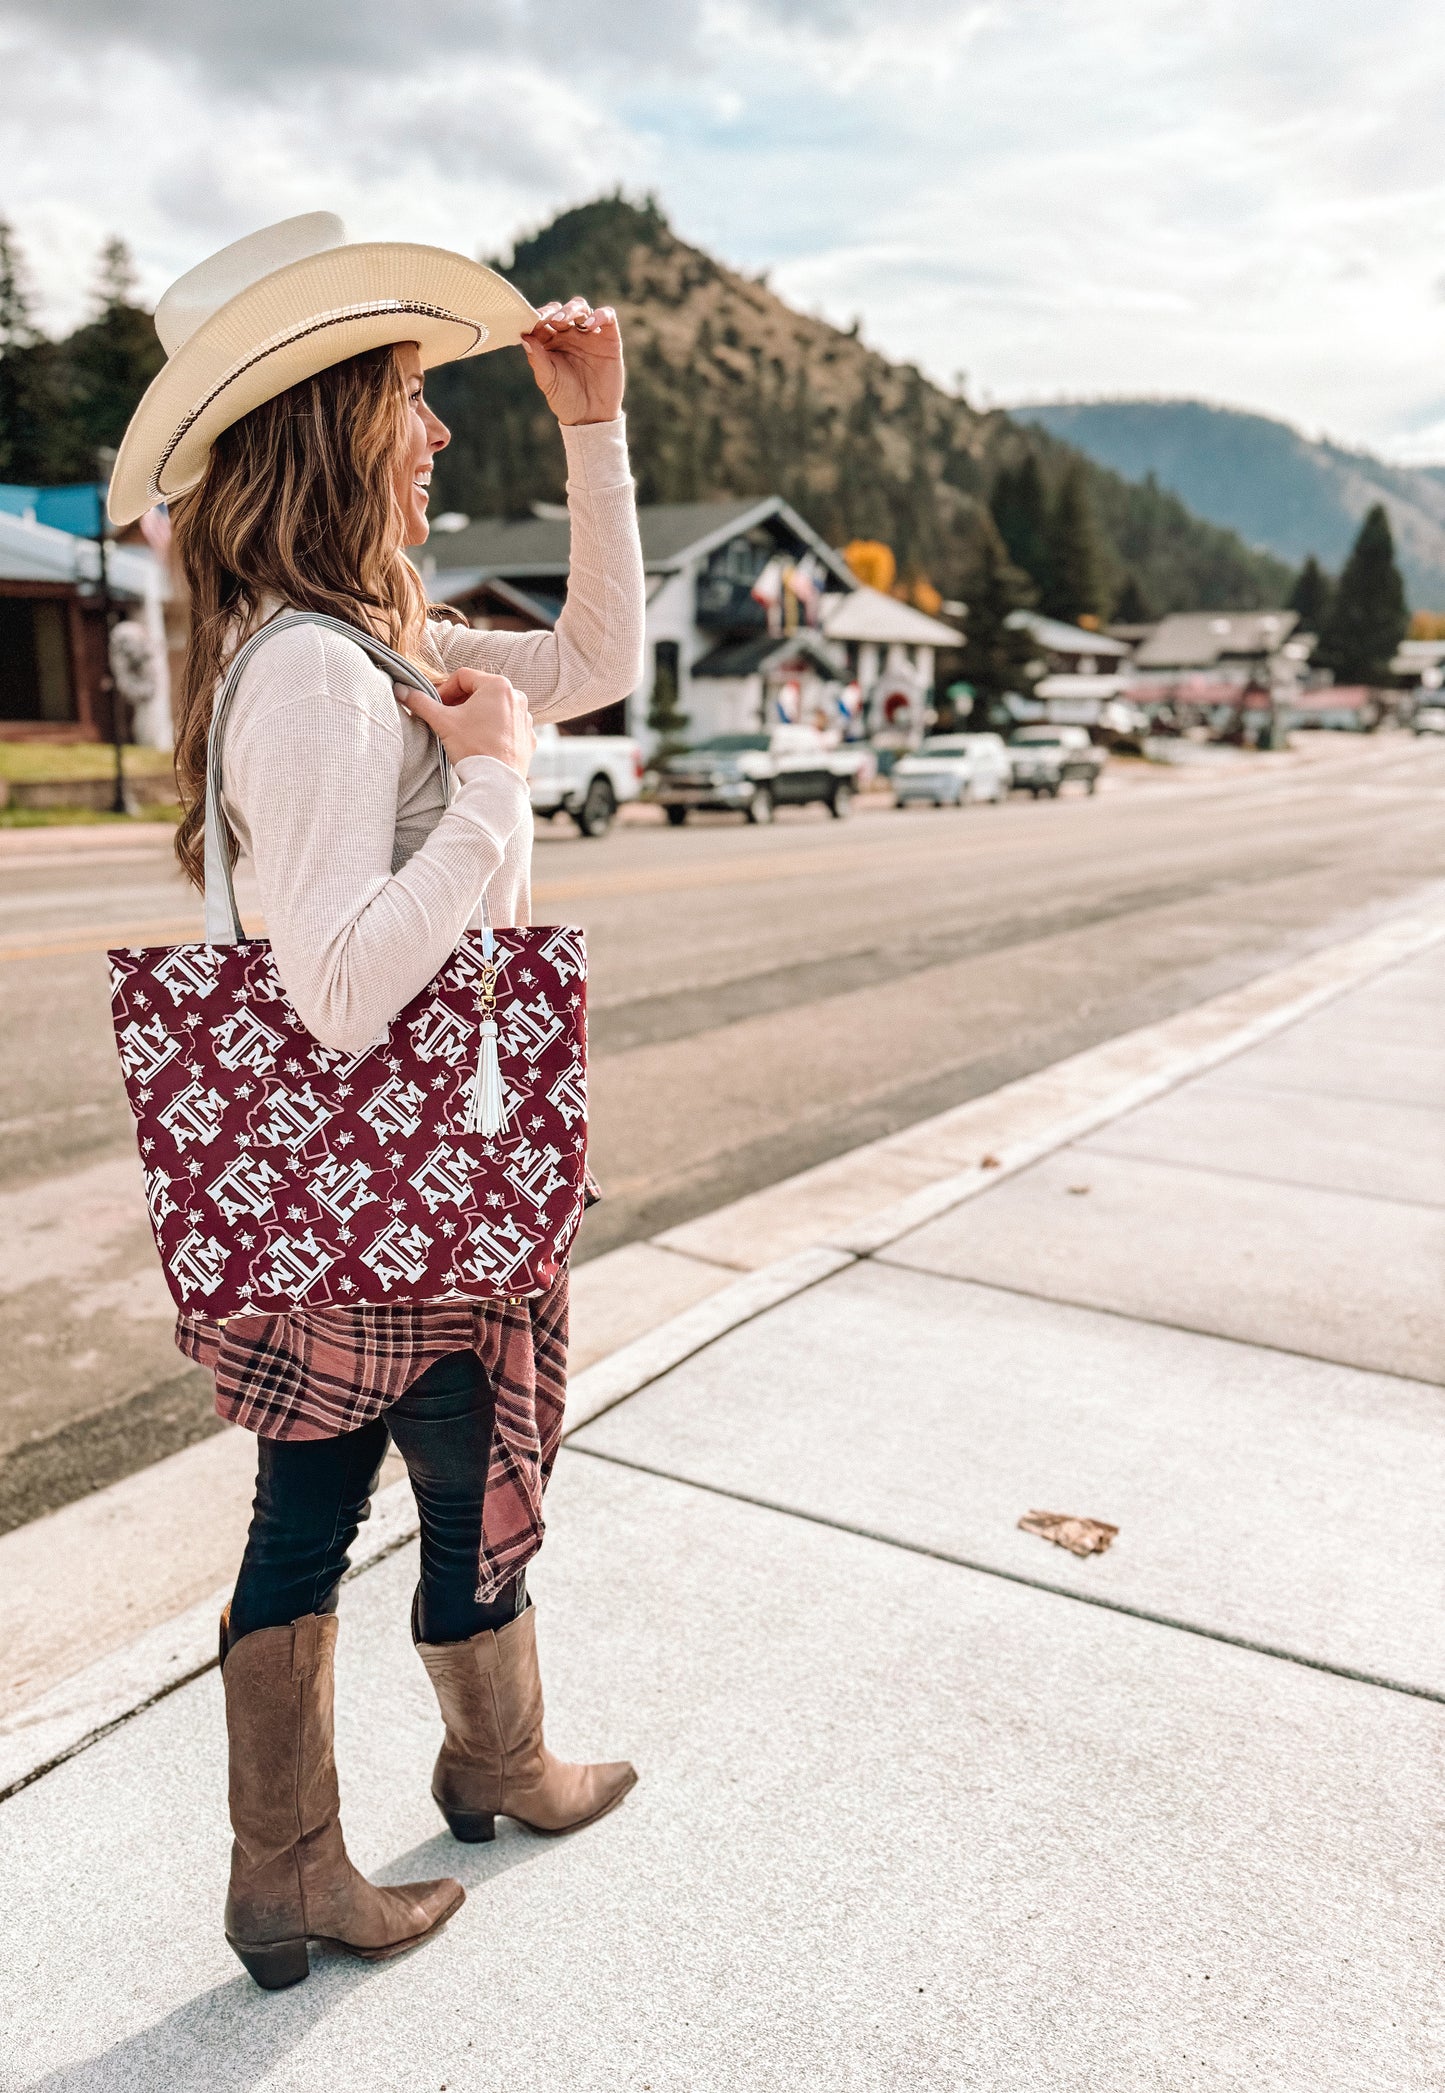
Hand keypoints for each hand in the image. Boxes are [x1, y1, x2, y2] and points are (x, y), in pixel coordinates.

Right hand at [401, 668, 535, 776]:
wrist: (496, 782)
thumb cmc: (472, 748)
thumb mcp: (442, 722)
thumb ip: (420, 702)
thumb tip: (401, 690)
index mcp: (498, 686)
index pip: (463, 676)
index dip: (444, 689)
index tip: (435, 706)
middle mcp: (516, 697)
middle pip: (479, 691)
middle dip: (460, 702)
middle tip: (447, 718)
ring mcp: (525, 717)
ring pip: (494, 708)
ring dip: (476, 715)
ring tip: (463, 732)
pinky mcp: (528, 737)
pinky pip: (506, 726)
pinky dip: (493, 730)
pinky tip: (481, 743)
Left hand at [521, 297, 624, 425]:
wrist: (591, 417)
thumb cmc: (566, 399)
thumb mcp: (548, 380)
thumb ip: (537, 358)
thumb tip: (524, 337)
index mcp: (551, 341)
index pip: (542, 320)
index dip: (536, 317)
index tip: (530, 321)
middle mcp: (569, 334)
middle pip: (561, 310)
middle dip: (553, 312)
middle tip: (549, 320)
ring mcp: (589, 334)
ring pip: (581, 308)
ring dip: (571, 309)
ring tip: (564, 321)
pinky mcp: (609, 338)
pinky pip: (607, 316)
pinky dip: (599, 315)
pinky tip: (589, 325)